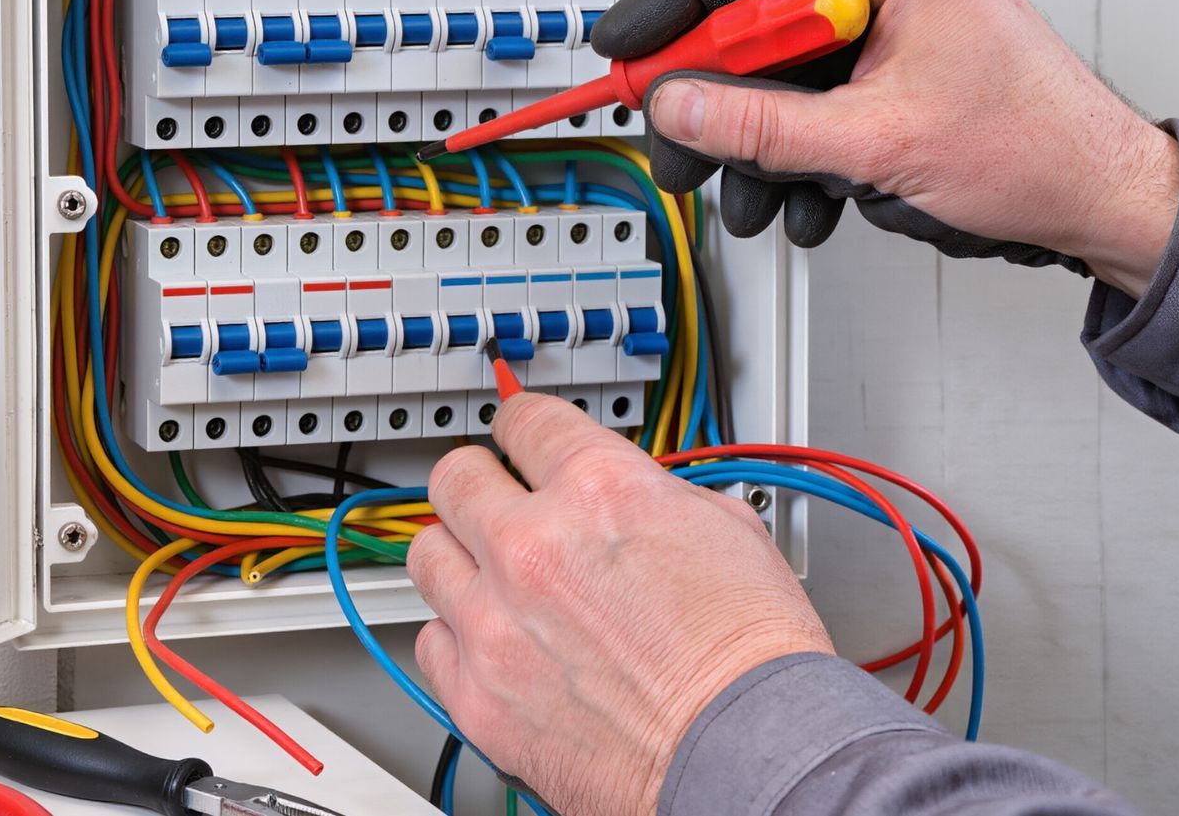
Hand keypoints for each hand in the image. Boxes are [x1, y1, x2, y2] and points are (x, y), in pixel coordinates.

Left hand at [407, 394, 830, 815]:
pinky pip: (430, 642)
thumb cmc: (752, 661)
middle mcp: (532, 548)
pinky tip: (492, 641)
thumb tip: (626, 490)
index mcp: (597, 492)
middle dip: (478, 482)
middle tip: (494, 498)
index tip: (520, 435)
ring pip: (427, 555)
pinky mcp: (477, 696)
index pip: (526, 421)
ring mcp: (494, 624)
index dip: (524, 424)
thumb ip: (652, 494)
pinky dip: (457, 638)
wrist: (747, 758)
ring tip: (488, 573)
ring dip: (458, 556)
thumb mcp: (726, 528)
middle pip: (454, 478)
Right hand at [595, 0, 1178, 296]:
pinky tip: (804, 197)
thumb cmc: (1039, 150)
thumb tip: (685, 105)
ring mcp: (898, 28)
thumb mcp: (877, 142)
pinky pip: (819, 101)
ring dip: (761, 141)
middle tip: (678, 136)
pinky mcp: (898, 74)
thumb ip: (765, 125)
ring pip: (786, 73)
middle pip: (761, 19)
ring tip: (752, 194)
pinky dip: (800, 152)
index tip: (634, 47)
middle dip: (719, 95)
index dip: (681, 3)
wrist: (1101, 201)